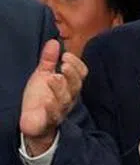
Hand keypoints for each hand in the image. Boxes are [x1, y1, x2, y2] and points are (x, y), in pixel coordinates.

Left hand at [19, 39, 86, 155]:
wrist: (33, 122)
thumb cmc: (40, 98)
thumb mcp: (42, 75)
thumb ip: (48, 60)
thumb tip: (54, 41)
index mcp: (70, 86)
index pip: (81, 74)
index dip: (76, 64)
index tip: (65, 54)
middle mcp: (69, 97)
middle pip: (76, 86)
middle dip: (71, 75)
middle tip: (63, 65)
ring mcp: (60, 110)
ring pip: (65, 99)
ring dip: (60, 88)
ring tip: (53, 78)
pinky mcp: (50, 121)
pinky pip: (53, 115)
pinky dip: (51, 108)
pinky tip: (47, 100)